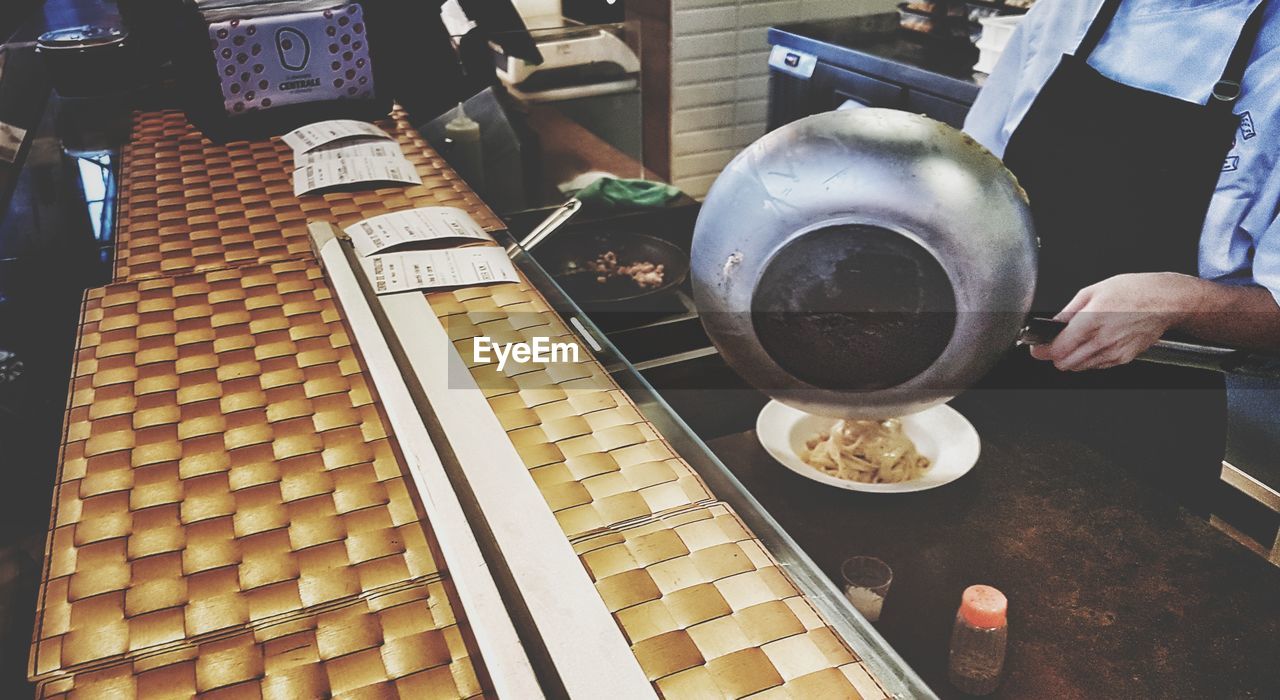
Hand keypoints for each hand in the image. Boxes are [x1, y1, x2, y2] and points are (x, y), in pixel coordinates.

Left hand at [1030, 272, 1204, 370]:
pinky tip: (1095, 344)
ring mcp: (1114, 352)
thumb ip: (1069, 310)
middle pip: (1066, 363)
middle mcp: (1102, 339)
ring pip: (1081, 367)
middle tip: (1054, 345)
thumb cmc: (1134, 291)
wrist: (1166, 301)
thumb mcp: (1094, 290)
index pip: (1058, 348)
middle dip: (1055, 356)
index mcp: (1091, 320)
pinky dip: (1090, 359)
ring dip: (1072, 358)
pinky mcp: (1124, 358)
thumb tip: (1054, 323)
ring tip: (1077, 341)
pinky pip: (1098, 365)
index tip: (1036, 349)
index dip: (1042, 351)